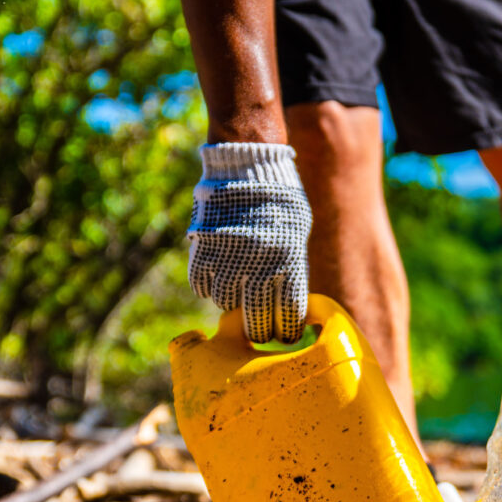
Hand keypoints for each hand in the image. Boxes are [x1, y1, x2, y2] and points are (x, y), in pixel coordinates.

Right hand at [188, 143, 312, 342]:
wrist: (248, 165)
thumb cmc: (281, 199)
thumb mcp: (299, 232)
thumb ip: (293, 267)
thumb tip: (289, 304)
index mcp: (289, 261)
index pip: (289, 315)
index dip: (286, 332)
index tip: (284, 336)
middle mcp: (260, 265)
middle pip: (256, 320)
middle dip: (258, 331)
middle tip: (257, 332)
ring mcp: (229, 258)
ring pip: (226, 304)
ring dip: (231, 304)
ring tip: (237, 294)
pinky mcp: (204, 250)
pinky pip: (202, 286)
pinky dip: (208, 287)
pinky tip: (216, 279)